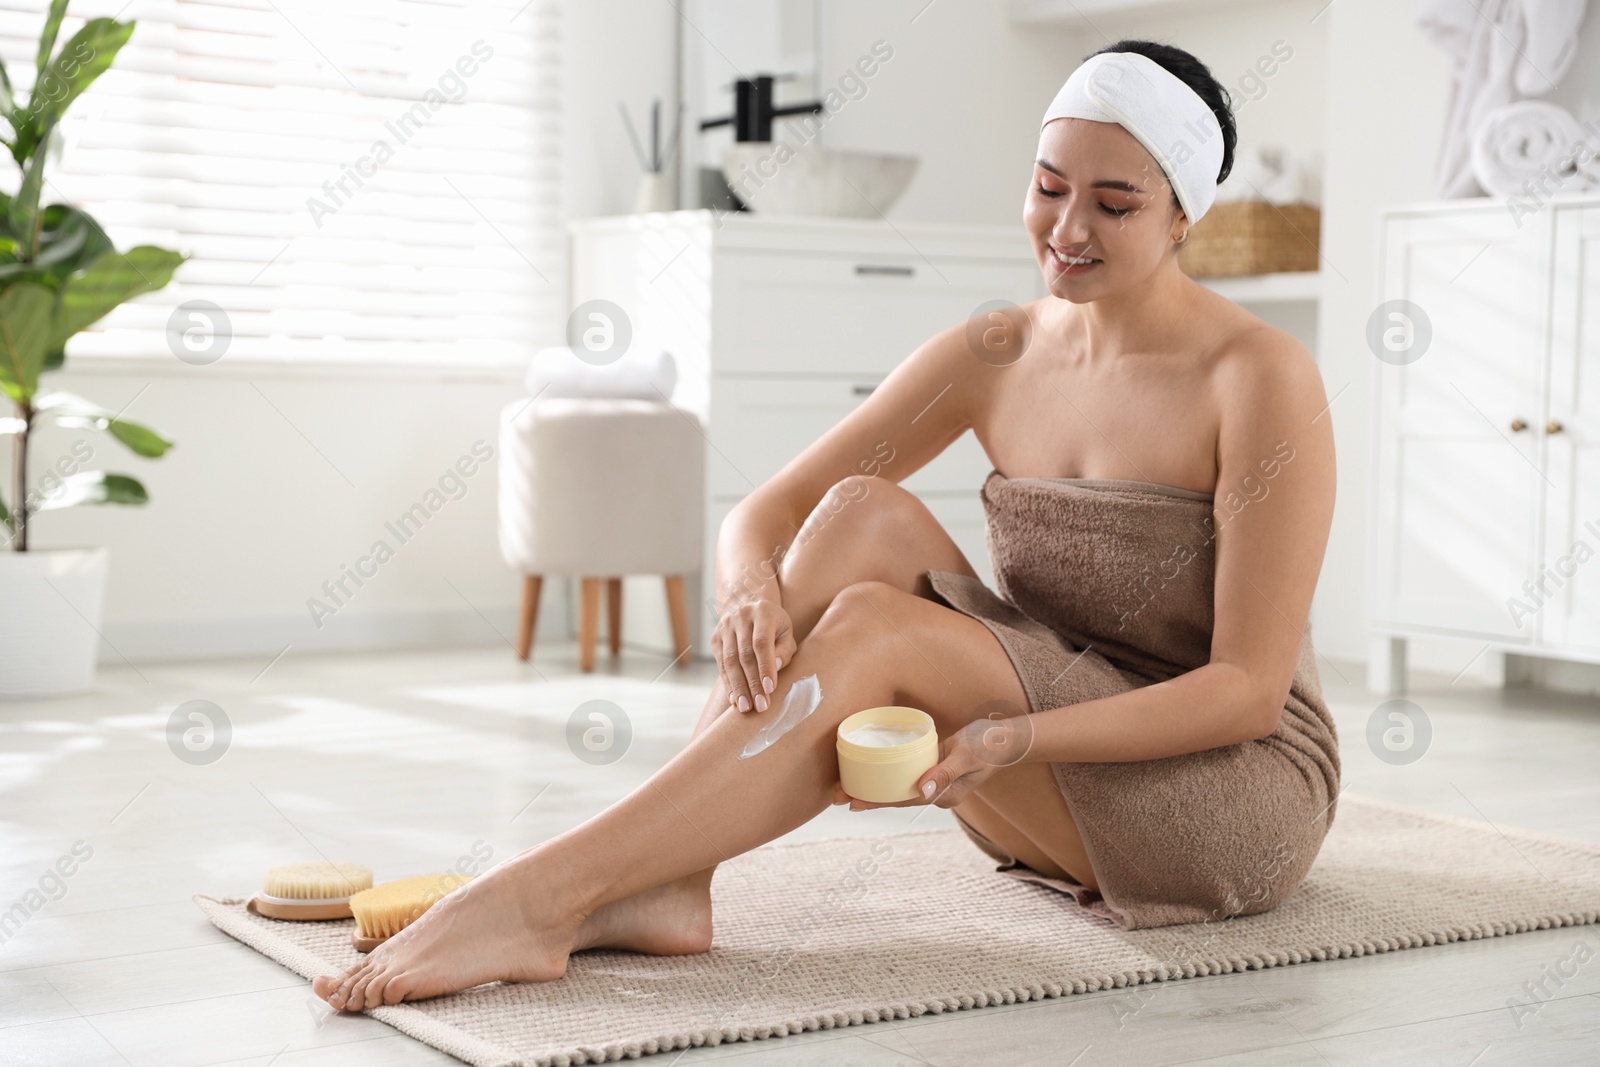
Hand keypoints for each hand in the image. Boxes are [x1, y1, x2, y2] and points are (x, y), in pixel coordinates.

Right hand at [711, 597, 796, 713]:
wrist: (750, 607)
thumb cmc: (775, 626)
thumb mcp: (786, 633)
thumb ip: (784, 650)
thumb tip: (776, 668)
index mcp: (762, 612)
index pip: (762, 643)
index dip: (765, 667)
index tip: (770, 689)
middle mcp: (740, 617)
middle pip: (745, 655)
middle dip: (753, 683)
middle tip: (761, 705)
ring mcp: (725, 627)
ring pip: (730, 661)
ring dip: (738, 687)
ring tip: (746, 707)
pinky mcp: (715, 638)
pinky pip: (721, 665)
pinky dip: (728, 684)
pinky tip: (734, 699)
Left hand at [832, 716, 1032, 810]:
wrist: (1008, 738)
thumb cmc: (990, 745)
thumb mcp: (967, 756)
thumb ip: (946, 773)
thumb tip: (923, 792)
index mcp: (944, 795)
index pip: (902, 800)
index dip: (876, 802)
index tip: (851, 803)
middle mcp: (936, 792)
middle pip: (895, 797)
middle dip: (866, 797)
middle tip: (835, 796)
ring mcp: (935, 781)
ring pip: (898, 787)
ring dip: (873, 787)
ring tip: (844, 786)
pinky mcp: (934, 768)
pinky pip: (905, 774)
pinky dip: (887, 774)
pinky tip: (871, 770)